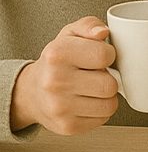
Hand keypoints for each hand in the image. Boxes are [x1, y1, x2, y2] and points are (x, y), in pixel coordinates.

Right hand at [9, 17, 118, 134]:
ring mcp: (59, 107)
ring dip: (106, 97)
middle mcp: (55, 82)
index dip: (108, 55)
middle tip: (94, 75)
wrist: (32, 92)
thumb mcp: (70, 35)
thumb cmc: (57, 62)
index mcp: (57, 54)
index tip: (98, 57)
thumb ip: (89, 25)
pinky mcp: (67, 126)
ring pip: (110, 104)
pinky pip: (103, 119)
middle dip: (108, 78)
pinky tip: (86, 102)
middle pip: (110, 85)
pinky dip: (99, 111)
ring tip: (91, 89)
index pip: (105, 55)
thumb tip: (103, 32)